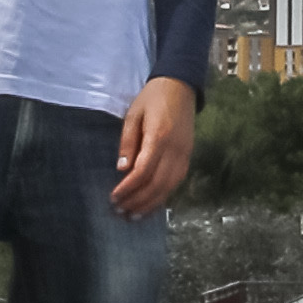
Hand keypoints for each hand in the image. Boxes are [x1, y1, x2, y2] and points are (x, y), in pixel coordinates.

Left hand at [112, 77, 197, 218]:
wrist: (181, 86)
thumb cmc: (153, 98)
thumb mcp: (133, 114)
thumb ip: (127, 142)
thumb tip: (122, 169)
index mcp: (160, 136)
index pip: (144, 170)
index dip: (128, 188)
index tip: (114, 198)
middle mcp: (175, 150)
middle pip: (157, 184)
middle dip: (137, 201)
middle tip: (120, 212)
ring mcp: (185, 154)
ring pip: (169, 187)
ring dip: (150, 204)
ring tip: (133, 216)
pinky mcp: (188, 157)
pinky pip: (176, 183)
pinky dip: (163, 197)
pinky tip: (151, 205)